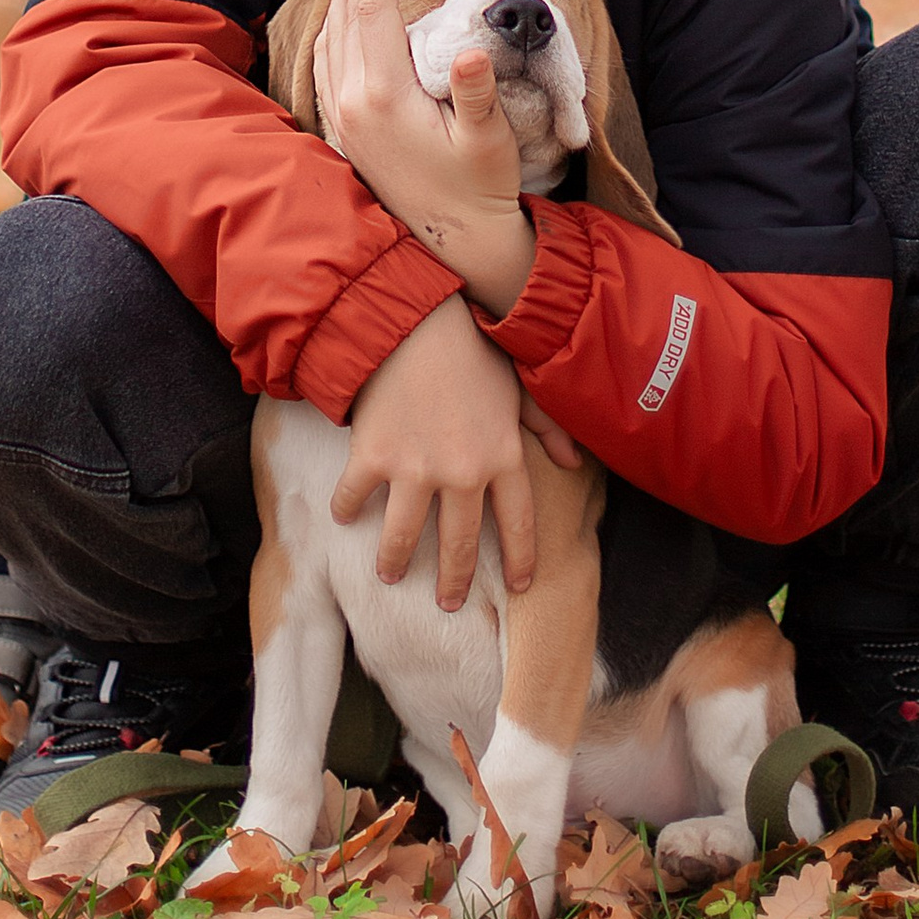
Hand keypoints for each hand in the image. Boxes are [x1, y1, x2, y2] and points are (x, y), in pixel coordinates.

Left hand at [319, 0, 535, 313]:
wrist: (454, 242)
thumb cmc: (480, 187)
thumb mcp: (490, 140)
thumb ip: (478, 93)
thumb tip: (475, 51)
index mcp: (384, 96)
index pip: (371, 11)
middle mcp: (352, 103)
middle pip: (342, 17)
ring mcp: (342, 117)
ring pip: (328, 39)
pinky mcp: (343, 130)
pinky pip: (325, 64)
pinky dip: (333, 29)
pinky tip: (345, 19)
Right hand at [332, 297, 550, 605]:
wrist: (415, 316)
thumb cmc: (471, 347)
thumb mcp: (518, 385)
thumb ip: (545, 425)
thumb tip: (573, 459)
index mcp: (503, 457)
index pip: (519, 524)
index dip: (521, 560)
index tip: (520, 586)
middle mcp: (463, 473)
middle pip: (461, 545)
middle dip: (455, 580)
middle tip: (448, 603)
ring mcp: (415, 469)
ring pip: (403, 537)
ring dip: (394, 561)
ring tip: (388, 574)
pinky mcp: (374, 456)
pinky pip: (356, 496)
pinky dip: (347, 508)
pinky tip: (344, 516)